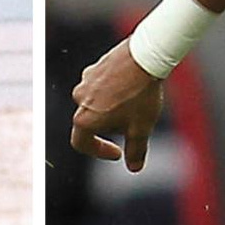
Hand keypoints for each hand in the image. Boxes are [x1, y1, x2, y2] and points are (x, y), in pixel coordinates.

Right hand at [70, 39, 166, 170]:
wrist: (145, 57)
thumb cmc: (140, 95)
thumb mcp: (141, 128)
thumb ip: (135, 151)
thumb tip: (134, 167)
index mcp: (85, 119)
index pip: (82, 144)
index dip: (100, 152)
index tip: (118, 152)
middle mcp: (79, 99)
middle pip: (90, 122)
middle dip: (110, 127)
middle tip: (133, 124)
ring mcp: (86, 81)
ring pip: (95, 103)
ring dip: (111, 109)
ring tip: (134, 104)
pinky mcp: (94, 67)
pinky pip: (100, 86)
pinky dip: (112, 92)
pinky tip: (132, 88)